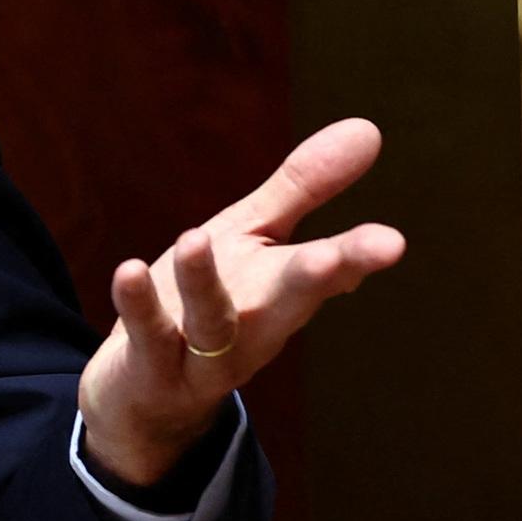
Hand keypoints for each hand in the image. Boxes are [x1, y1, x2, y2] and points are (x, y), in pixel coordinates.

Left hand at [77, 118, 405, 485]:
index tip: (393, 242)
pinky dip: (138, 306)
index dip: (359, 256)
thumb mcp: (252, 237)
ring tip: (193, 238)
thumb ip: (303, 188)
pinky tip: (128, 270)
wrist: (146, 393)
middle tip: (335, 257)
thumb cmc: (207, 300)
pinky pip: (146, 337)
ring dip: (203, 284)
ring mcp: (204, 354)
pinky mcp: (152, 368)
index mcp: (282, 291)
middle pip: (288, 303)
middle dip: (313, 280)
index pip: (328, 271)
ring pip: (210, 322)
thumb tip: (368, 127)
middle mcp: (253, 326)